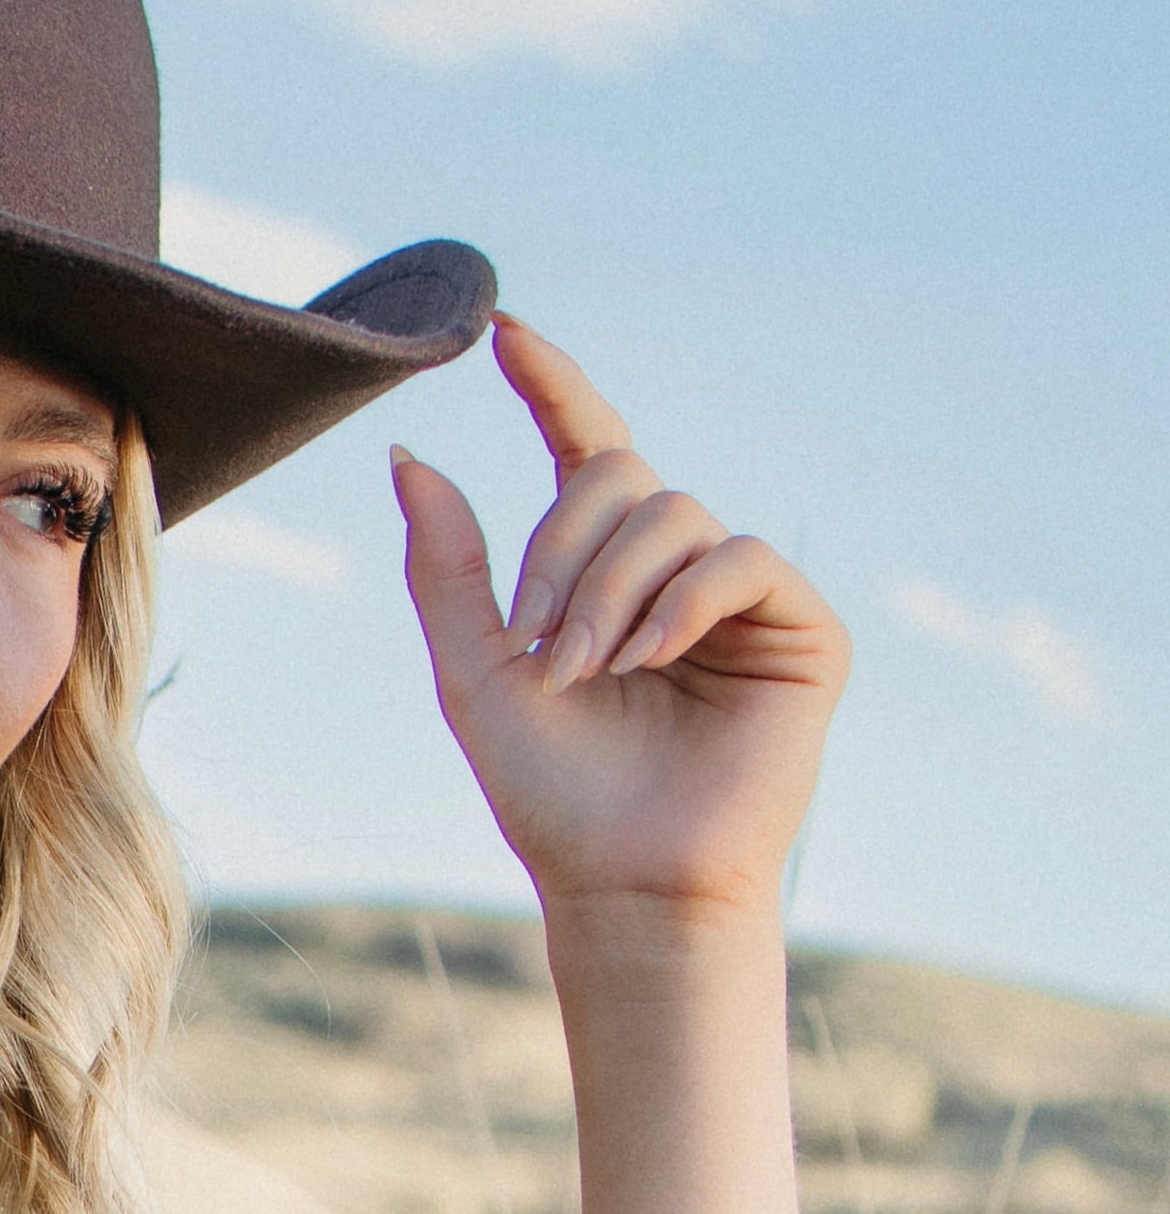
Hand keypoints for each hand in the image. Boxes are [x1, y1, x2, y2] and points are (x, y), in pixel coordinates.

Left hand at [393, 317, 848, 930]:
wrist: (622, 881)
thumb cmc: (552, 794)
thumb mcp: (474, 669)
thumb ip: (448, 565)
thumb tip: (409, 452)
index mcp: (602, 571)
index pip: (586, 446)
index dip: (553, 386)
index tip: (503, 332)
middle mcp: (676, 568)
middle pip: (618, 478)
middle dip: (562, 554)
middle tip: (541, 648)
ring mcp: (743, 595)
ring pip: (673, 514)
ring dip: (611, 592)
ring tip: (588, 672)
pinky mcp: (803, 630)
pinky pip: (738, 557)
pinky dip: (683, 600)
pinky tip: (652, 656)